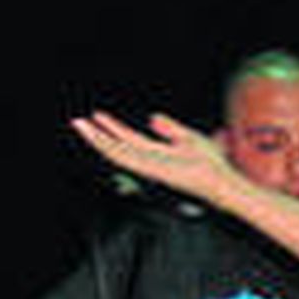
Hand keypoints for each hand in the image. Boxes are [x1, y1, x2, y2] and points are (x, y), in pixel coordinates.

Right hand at [70, 111, 230, 204]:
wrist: (222, 183)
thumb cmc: (211, 166)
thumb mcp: (189, 139)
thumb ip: (170, 129)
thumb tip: (150, 117)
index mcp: (156, 155)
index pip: (128, 140)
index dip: (112, 128)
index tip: (96, 115)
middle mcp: (148, 163)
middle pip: (117, 147)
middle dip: (97, 135)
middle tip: (76, 121)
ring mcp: (148, 168)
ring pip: (116, 153)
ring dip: (96, 140)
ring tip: (79, 125)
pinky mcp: (151, 171)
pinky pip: (127, 159)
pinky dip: (110, 148)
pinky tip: (99, 138)